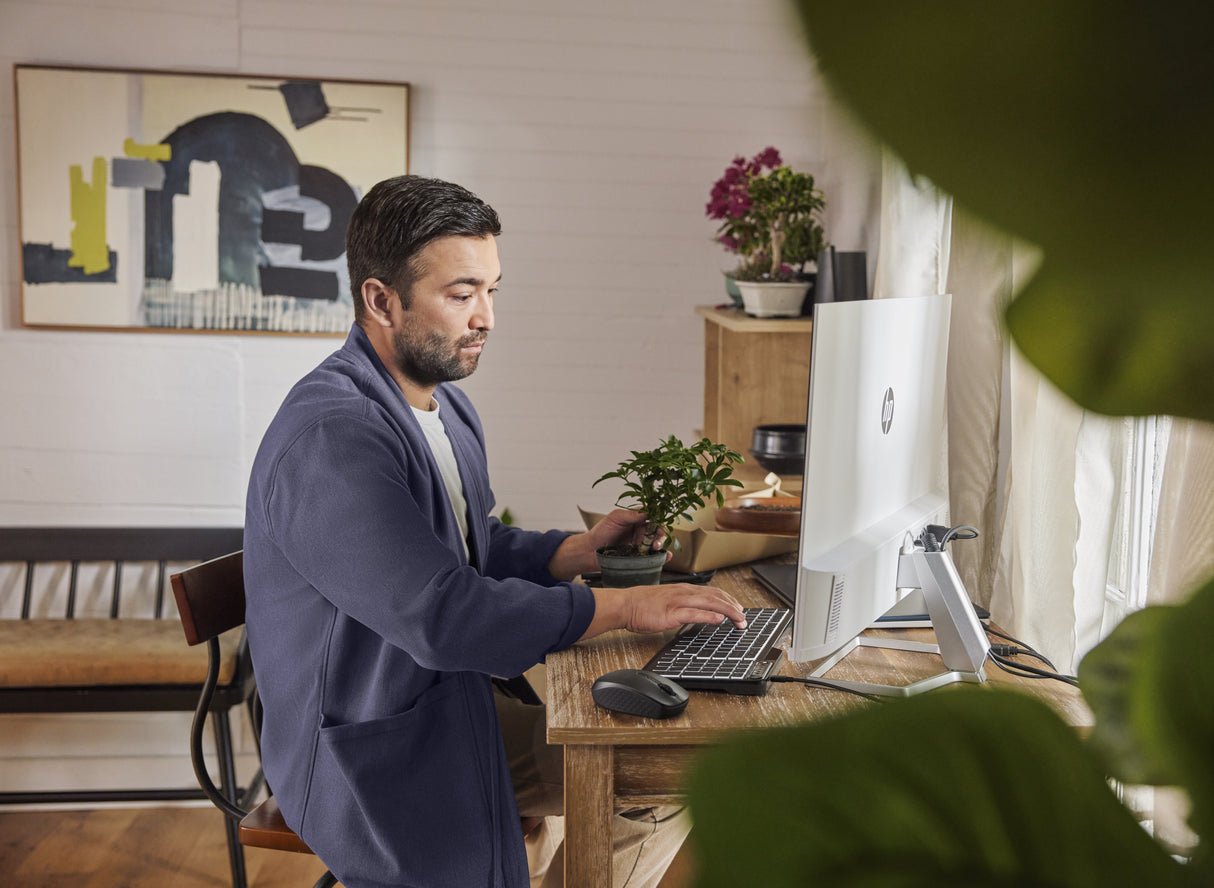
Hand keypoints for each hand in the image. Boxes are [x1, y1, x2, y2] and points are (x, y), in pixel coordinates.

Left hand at [547, 509, 669, 579]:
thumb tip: (648, 511)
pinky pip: (653, 556)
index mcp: (636, 520)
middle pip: (656, 530)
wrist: (591, 552)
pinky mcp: (639, 557)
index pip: (651, 517)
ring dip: (661, 544)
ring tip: (656, 547)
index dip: (657, 518)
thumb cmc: (601, 532)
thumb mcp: (615, 518)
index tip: (658, 521)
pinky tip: (666, 556)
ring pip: (656, 543)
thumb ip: (631, 514)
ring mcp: (640, 545)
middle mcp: (640, 532)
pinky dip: (662, 556)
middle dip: (660, 533)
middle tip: (657, 537)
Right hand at [579, 583, 746, 639]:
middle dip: (733, 606)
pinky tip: (718, 619)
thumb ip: (683, 604)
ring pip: (709, 602)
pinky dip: (708, 615)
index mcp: (684, 589)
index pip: (712, 592)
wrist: (625, 604)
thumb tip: (696, 612)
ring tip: (739, 619)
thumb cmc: (642, 605)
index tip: (738, 608)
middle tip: (744, 618)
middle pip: (715, 596)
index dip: (728, 600)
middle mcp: (684, 592)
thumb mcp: (667, 600)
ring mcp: (678, 601)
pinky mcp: (671, 613)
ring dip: (727, 611)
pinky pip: (693, 613)